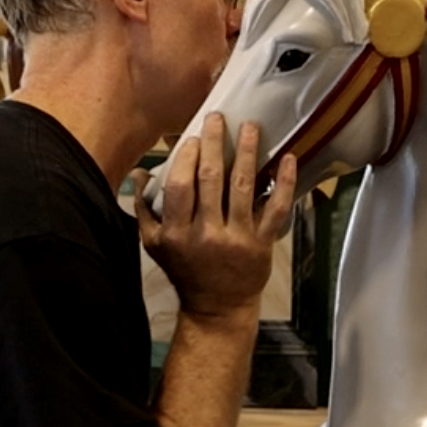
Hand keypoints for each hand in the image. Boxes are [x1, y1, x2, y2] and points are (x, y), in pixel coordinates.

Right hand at [145, 114, 298, 324]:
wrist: (217, 307)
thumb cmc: (185, 270)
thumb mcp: (154, 245)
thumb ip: (144, 209)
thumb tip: (139, 172)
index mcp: (176, 232)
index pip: (180, 185)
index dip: (186, 157)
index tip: (192, 138)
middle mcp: (205, 233)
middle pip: (210, 179)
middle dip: (215, 143)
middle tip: (218, 119)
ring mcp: (236, 238)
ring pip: (242, 187)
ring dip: (247, 152)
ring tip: (250, 127)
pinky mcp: (261, 243)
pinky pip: (275, 209)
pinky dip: (284, 183)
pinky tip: (288, 158)